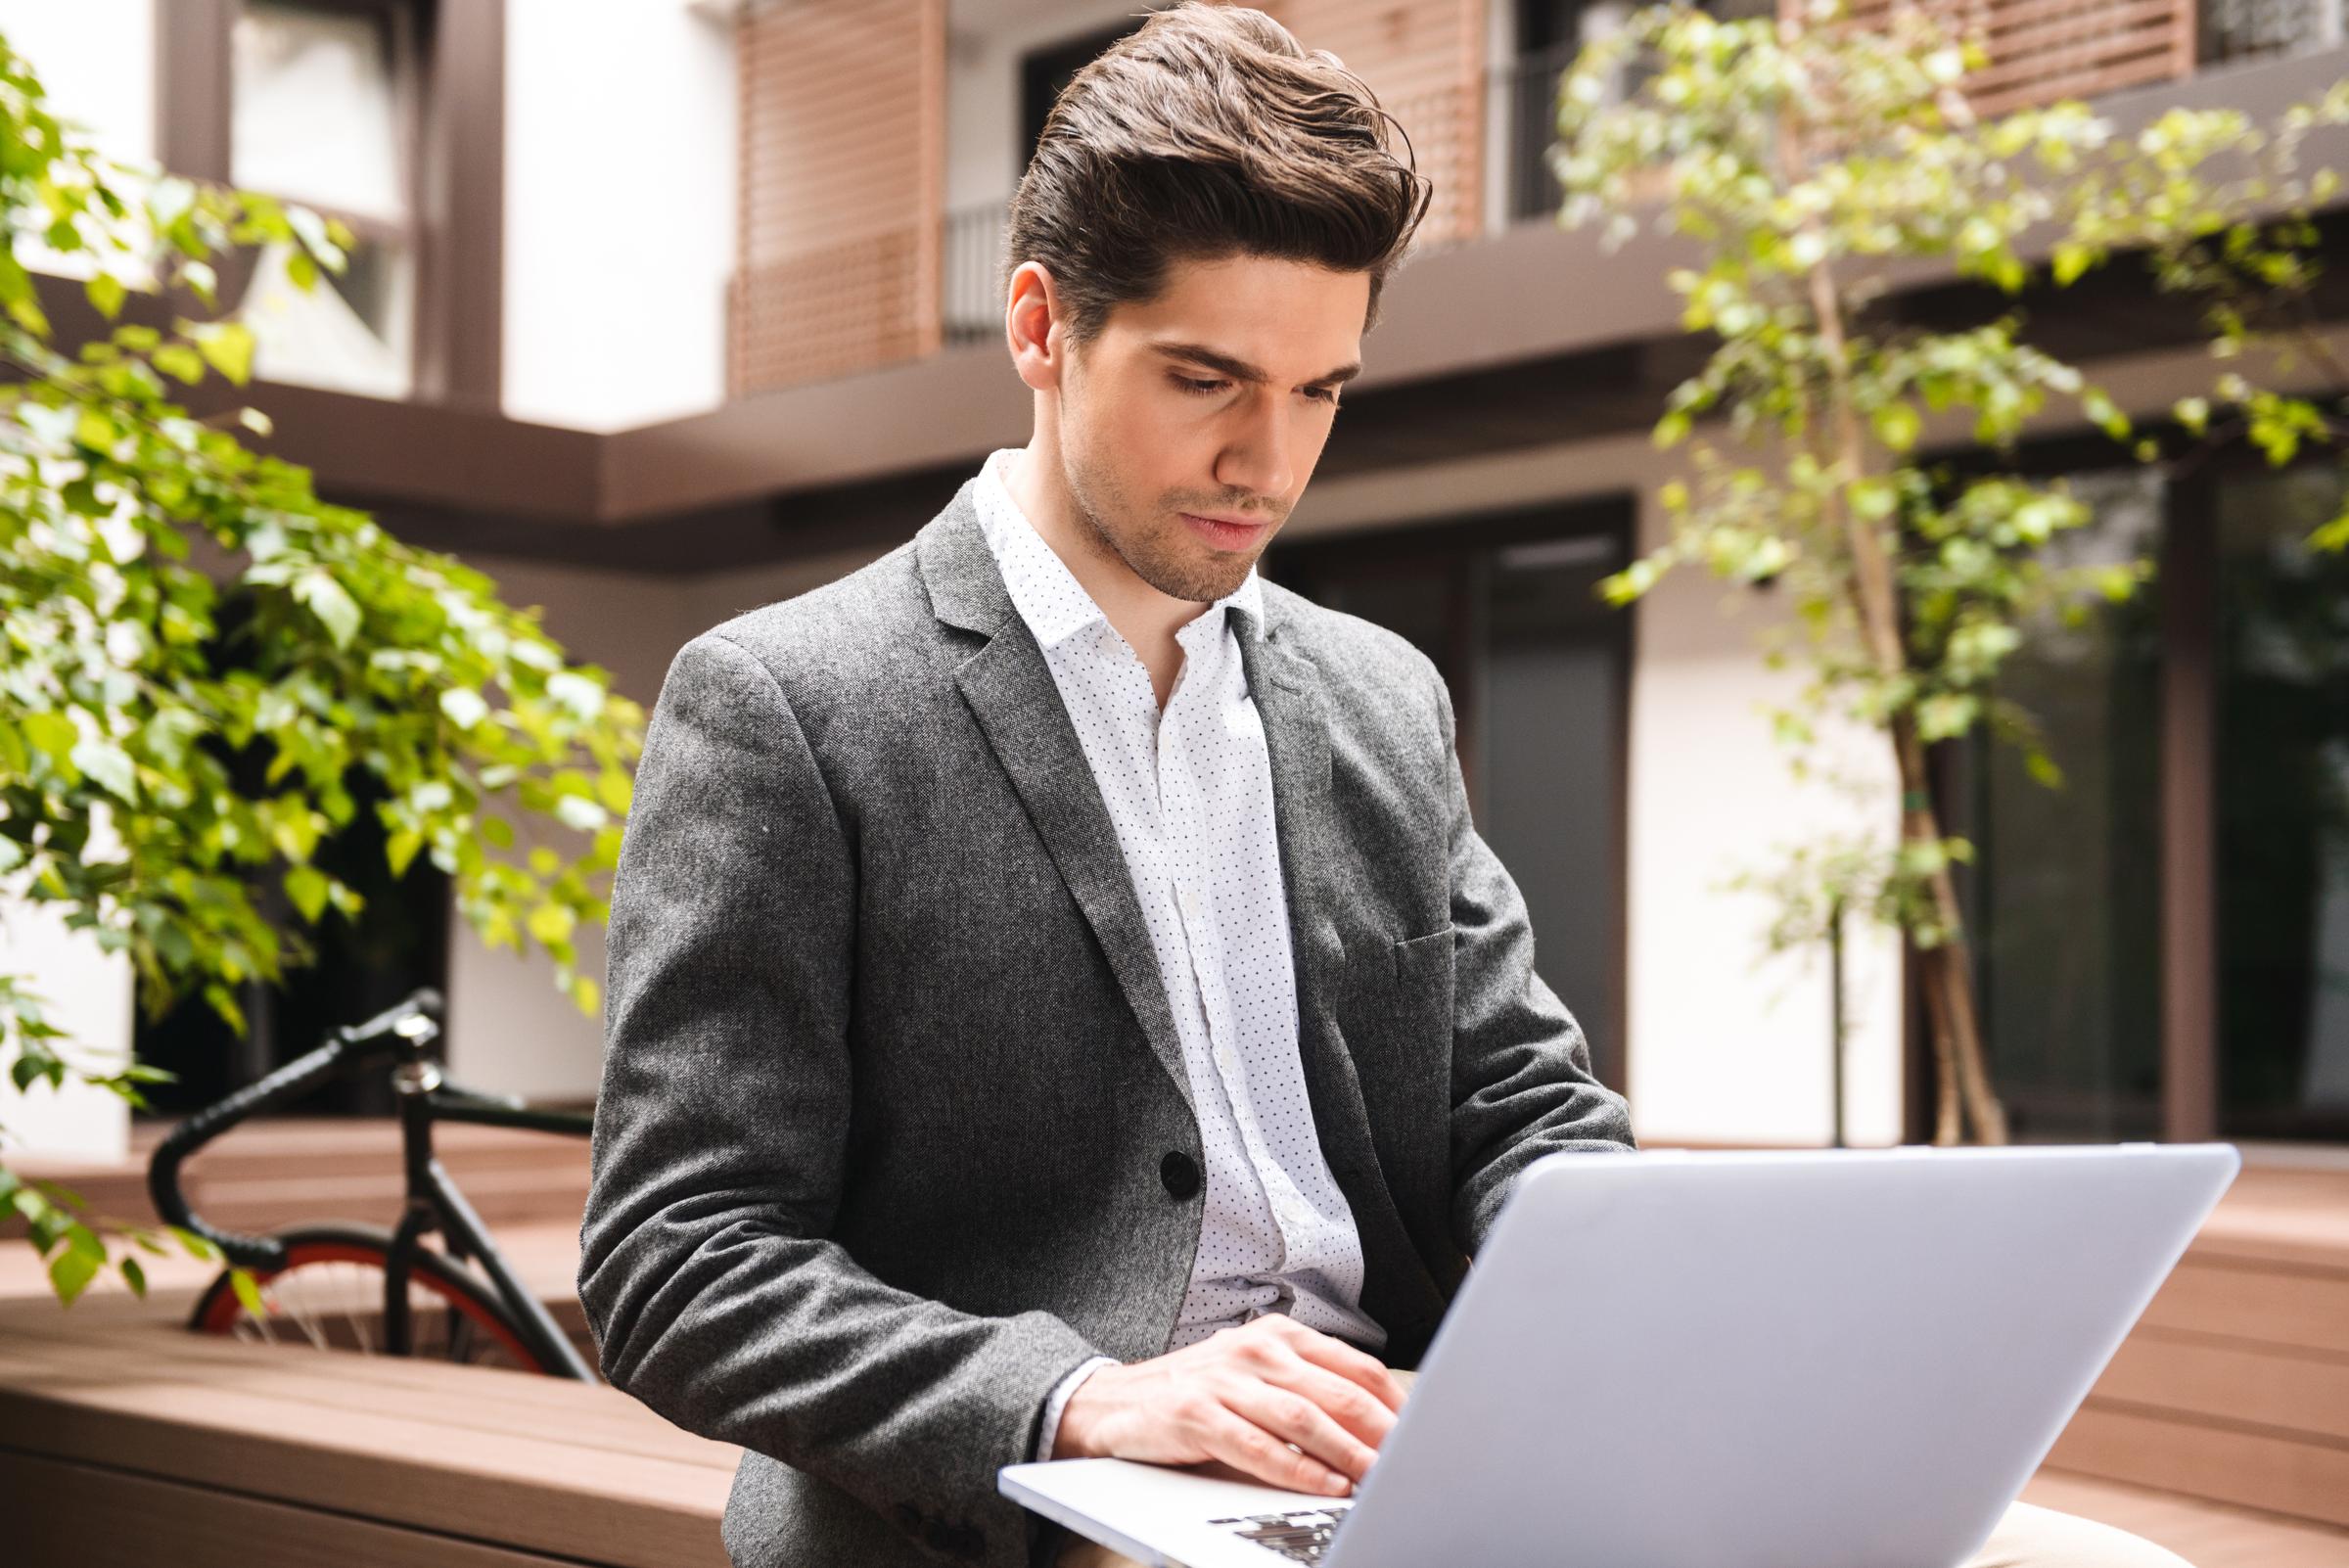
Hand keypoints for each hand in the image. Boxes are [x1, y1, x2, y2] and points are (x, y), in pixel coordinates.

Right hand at [1053, 1314, 1407, 1496]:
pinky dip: (1297, 1471)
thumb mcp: (1257, 1373)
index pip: (1356, 1367)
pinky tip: (1324, 1486)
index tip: (1427, 1434)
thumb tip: (1380, 1424)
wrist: (1117, 1402)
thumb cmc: (1201, 1392)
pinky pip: (1259, 1447)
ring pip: (1304, 1420)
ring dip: (1348, 1455)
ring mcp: (1226, 1381)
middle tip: (1415, 1462)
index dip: (1395, 1404)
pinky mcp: (1198, 1415)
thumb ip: (1309, 1387)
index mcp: (1280, 1336)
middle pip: (1338, 1393)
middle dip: (1383, 1434)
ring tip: (1380, 1480)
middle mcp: (1257, 1350)